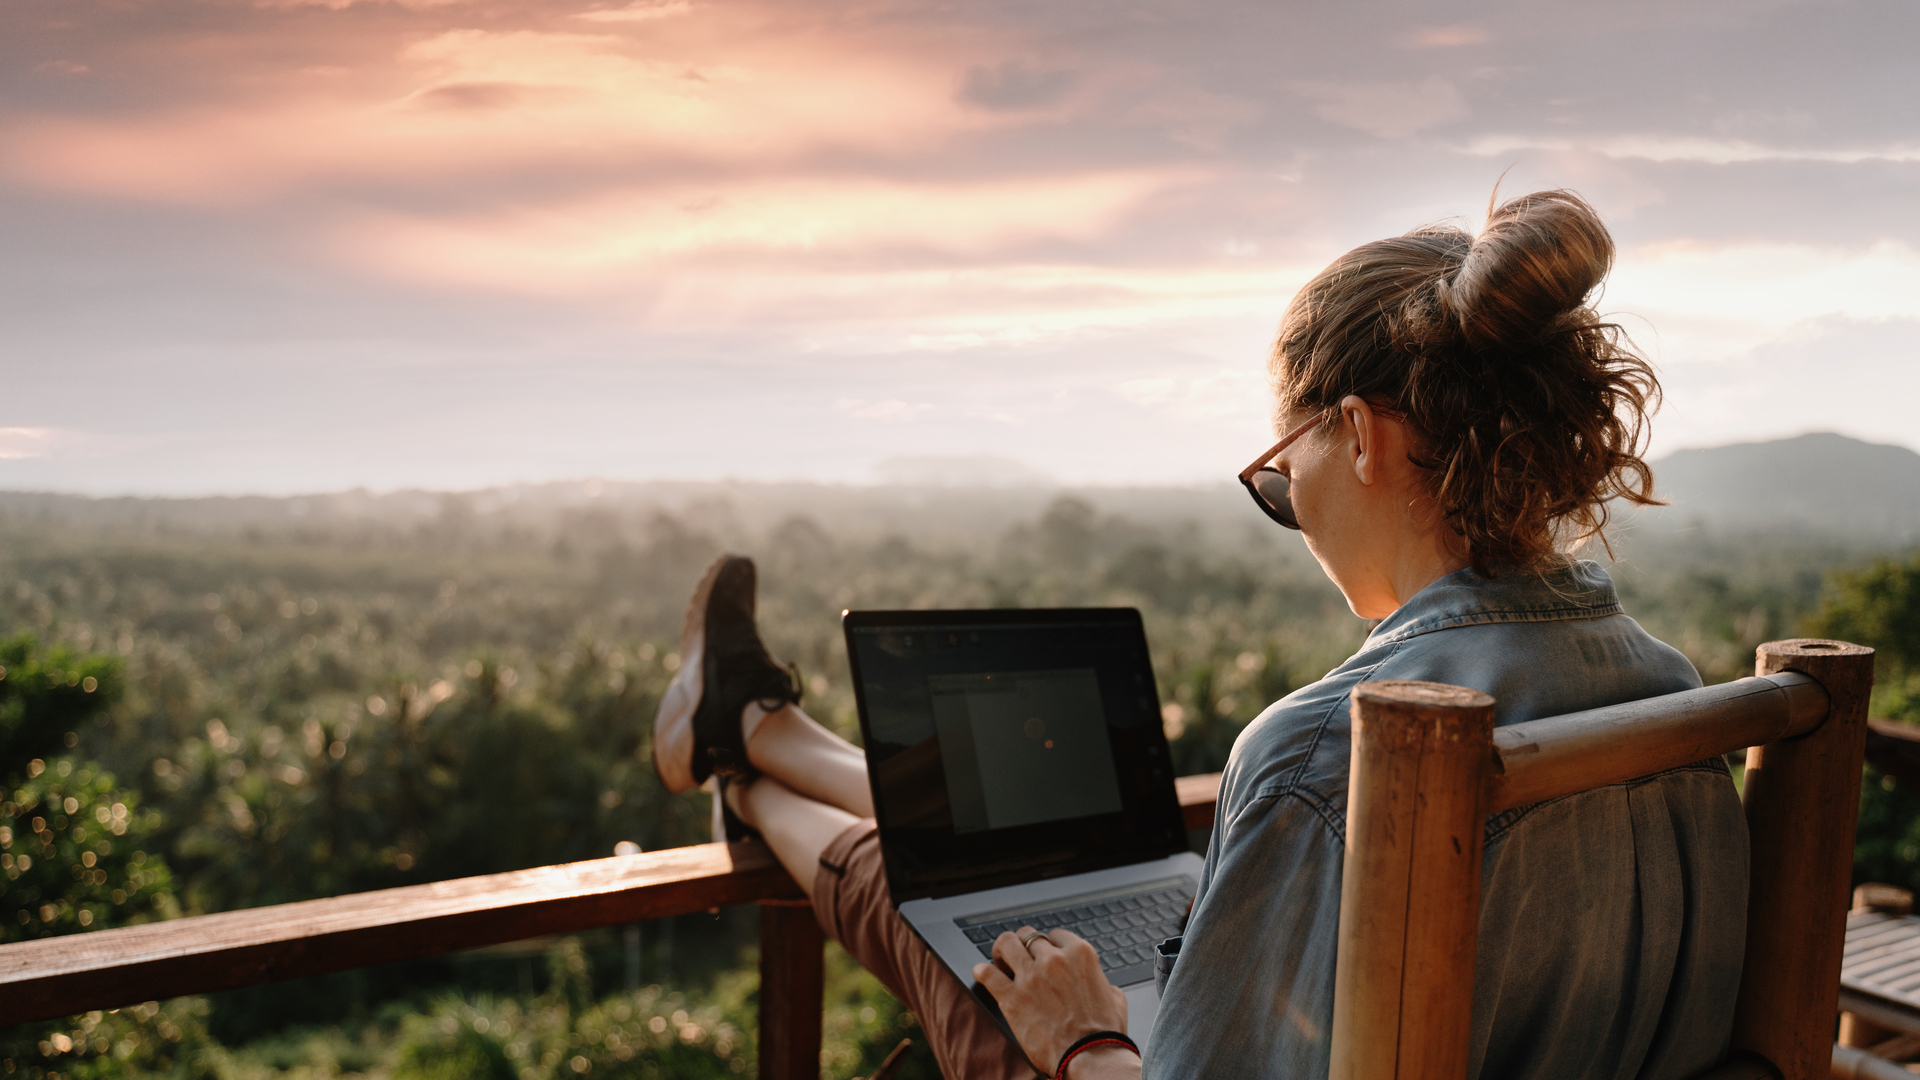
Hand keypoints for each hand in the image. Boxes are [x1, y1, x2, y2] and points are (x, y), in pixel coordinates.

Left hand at [972, 926, 1129, 1074]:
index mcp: (1080, 954)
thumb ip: (1099, 980)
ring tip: (1000, 960)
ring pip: (1006, 944)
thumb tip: (1095, 980)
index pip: (1054, 935)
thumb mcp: (1114, 996)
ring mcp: (1031, 976)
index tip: (1042, 954)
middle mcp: (1054, 959)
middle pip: (1028, 936)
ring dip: (1001, 950)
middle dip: (1022, 944)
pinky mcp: (1012, 997)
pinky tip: (982, 973)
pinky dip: (982, 971)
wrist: (1091, 1056)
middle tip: (1018, 956)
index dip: (1047, 944)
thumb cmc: (1104, 1032)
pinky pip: (987, 974)